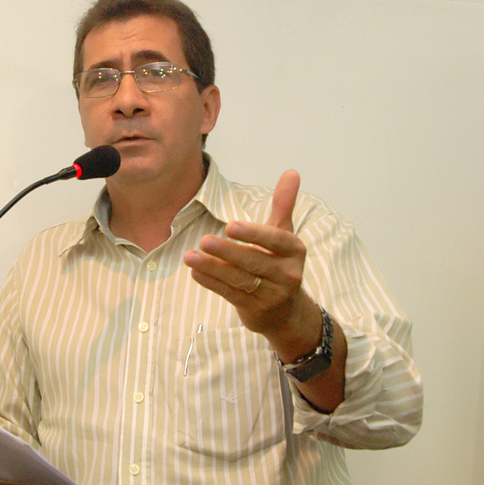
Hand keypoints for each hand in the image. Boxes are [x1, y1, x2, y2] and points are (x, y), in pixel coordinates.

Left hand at [184, 170, 317, 345]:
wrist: (287, 312)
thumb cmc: (280, 264)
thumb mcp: (284, 235)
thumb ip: (283, 205)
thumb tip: (291, 172)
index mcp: (294, 251)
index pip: (275, 240)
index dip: (254, 234)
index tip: (231, 226)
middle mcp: (287, 274)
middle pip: (254, 261)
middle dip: (227, 251)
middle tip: (204, 240)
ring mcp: (271, 295)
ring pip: (239, 279)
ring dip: (212, 267)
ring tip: (189, 256)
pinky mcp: (254, 309)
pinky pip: (230, 294)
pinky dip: (211, 282)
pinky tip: (195, 272)